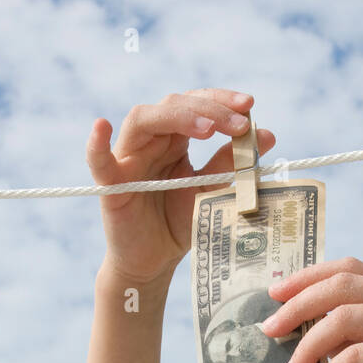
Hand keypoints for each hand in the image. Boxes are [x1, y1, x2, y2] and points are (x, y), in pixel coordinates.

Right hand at [86, 88, 277, 285]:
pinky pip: (98, 160)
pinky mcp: (110, 184)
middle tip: (240, 123)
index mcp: (175, 139)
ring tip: (208, 129)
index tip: (250, 106)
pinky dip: (96, 144)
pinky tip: (101, 127)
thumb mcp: (212, 191)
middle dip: (210, 109)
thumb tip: (266, 134)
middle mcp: (151, 141)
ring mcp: (128, 158)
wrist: (154, 262)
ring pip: (143, 120)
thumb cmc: (180, 223)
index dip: (221, 100)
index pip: (197, 104)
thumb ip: (232, 164)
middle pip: (173, 105)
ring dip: (176, 117)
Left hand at [261, 257, 362, 362]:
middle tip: (270, 330)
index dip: (308, 277)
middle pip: (343, 286)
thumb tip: (289, 317)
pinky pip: (355, 357)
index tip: (274, 293)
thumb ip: (340, 330)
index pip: (349, 269)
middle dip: (298, 306)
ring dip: (307, 347)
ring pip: (344, 319)